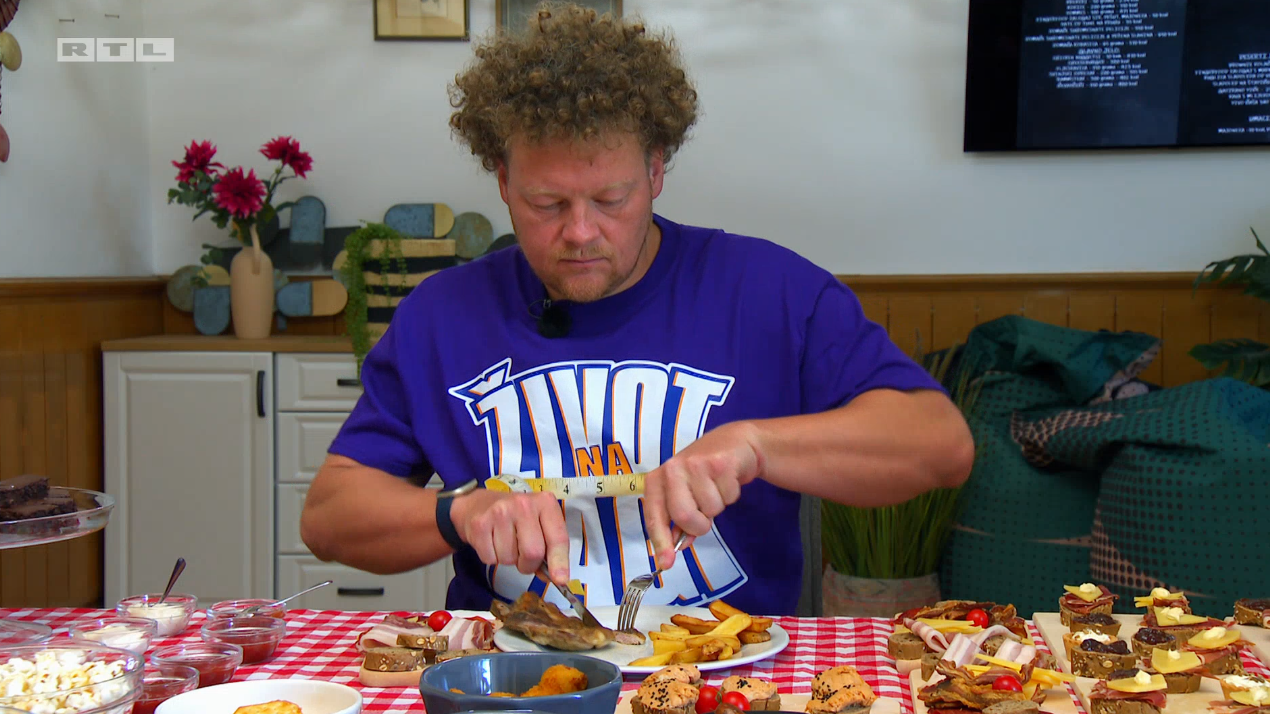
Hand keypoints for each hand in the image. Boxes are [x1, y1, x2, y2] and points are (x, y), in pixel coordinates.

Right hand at [449, 489, 569, 585]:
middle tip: (523, 558)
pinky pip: (490, 559)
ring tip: (505, 543)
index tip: (561, 580)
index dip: (560, 562)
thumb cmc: (516, 518)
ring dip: (509, 560)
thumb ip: (550, 549)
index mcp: (545, 503)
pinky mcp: (480, 524)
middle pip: (533, 552)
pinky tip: (492, 541)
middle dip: (529, 565)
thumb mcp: (539, 525)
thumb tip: (556, 577)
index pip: (558, 538)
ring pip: (509, 559)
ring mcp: (500, 512)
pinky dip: (492, 558)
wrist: (479, 505)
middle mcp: (523, 504)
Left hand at [641, 421, 762, 570]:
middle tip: (705, 514)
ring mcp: (695, 465)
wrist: (734, 444)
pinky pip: (728, 497)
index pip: (655, 517)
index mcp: (657, 480)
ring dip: (718, 506)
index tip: (666, 563)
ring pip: (710, 509)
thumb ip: (678, 521)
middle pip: (684, 516)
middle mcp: (672, 470)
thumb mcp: (685, 493)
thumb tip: (676, 548)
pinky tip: (727, 479)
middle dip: (699, 524)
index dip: (660, 542)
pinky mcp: (719, 463)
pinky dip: (731, 494)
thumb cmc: (704, 473)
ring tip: (716, 487)